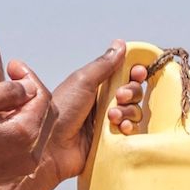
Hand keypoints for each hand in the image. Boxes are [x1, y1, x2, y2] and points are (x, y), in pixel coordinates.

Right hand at [0, 66, 54, 189]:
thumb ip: (3, 92)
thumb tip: (26, 87)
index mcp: (23, 135)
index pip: (42, 96)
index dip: (29, 76)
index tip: (10, 65)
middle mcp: (30, 154)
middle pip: (47, 113)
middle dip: (32, 91)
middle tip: (10, 76)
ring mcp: (22, 167)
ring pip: (39, 128)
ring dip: (27, 108)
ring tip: (1, 97)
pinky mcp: (11, 174)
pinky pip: (27, 143)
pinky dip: (20, 125)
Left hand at [37, 41, 145, 182]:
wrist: (50, 145)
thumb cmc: (60, 111)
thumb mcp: (81, 81)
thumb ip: (103, 64)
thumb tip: (120, 44)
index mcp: (96, 87)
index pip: (123, 76)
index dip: (134, 73)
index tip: (138, 72)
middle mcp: (103, 103)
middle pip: (133, 93)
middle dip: (131, 92)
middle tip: (119, 96)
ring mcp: (108, 123)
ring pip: (134, 112)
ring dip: (128, 111)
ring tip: (111, 117)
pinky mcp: (111, 140)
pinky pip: (131, 132)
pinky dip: (129, 128)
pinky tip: (119, 128)